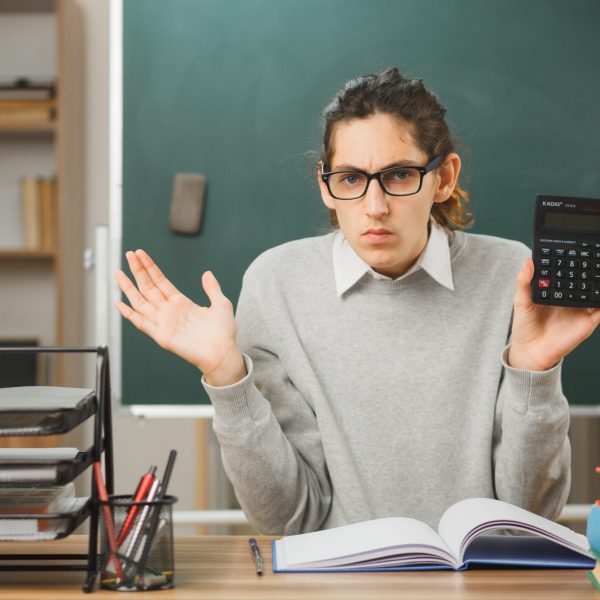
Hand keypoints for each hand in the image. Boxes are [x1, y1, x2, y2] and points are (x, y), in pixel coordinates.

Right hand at [115, 249, 245, 385]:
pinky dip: (129, 314)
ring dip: (128, 288)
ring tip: (118, 273)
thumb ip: (212, 288)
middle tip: (128, 254)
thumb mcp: (221, 304)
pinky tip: (119, 303)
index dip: (150, 267)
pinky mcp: (161, 335)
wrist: (223, 353)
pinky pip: (141, 323)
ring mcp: (164, 323)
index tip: (140, 254)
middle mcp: (169, 311)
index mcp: (182, 303)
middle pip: (148, 287)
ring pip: (141, 301)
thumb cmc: (223, 333)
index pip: (161, 281)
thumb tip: (207, 273)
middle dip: (138, 271)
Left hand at [508, 257, 599, 370]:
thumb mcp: (521, 302)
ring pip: (595, 290)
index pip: (566, 270)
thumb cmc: (525, 326)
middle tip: (595, 252)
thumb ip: (524, 282)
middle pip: (584, 277)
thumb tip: (528, 261)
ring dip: (599, 280)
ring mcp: (581, 308)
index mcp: (555, 289)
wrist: (531, 353)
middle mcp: (570, 296)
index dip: (572, 259)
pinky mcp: (589, 321)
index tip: (576, 245)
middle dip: (591, 266)